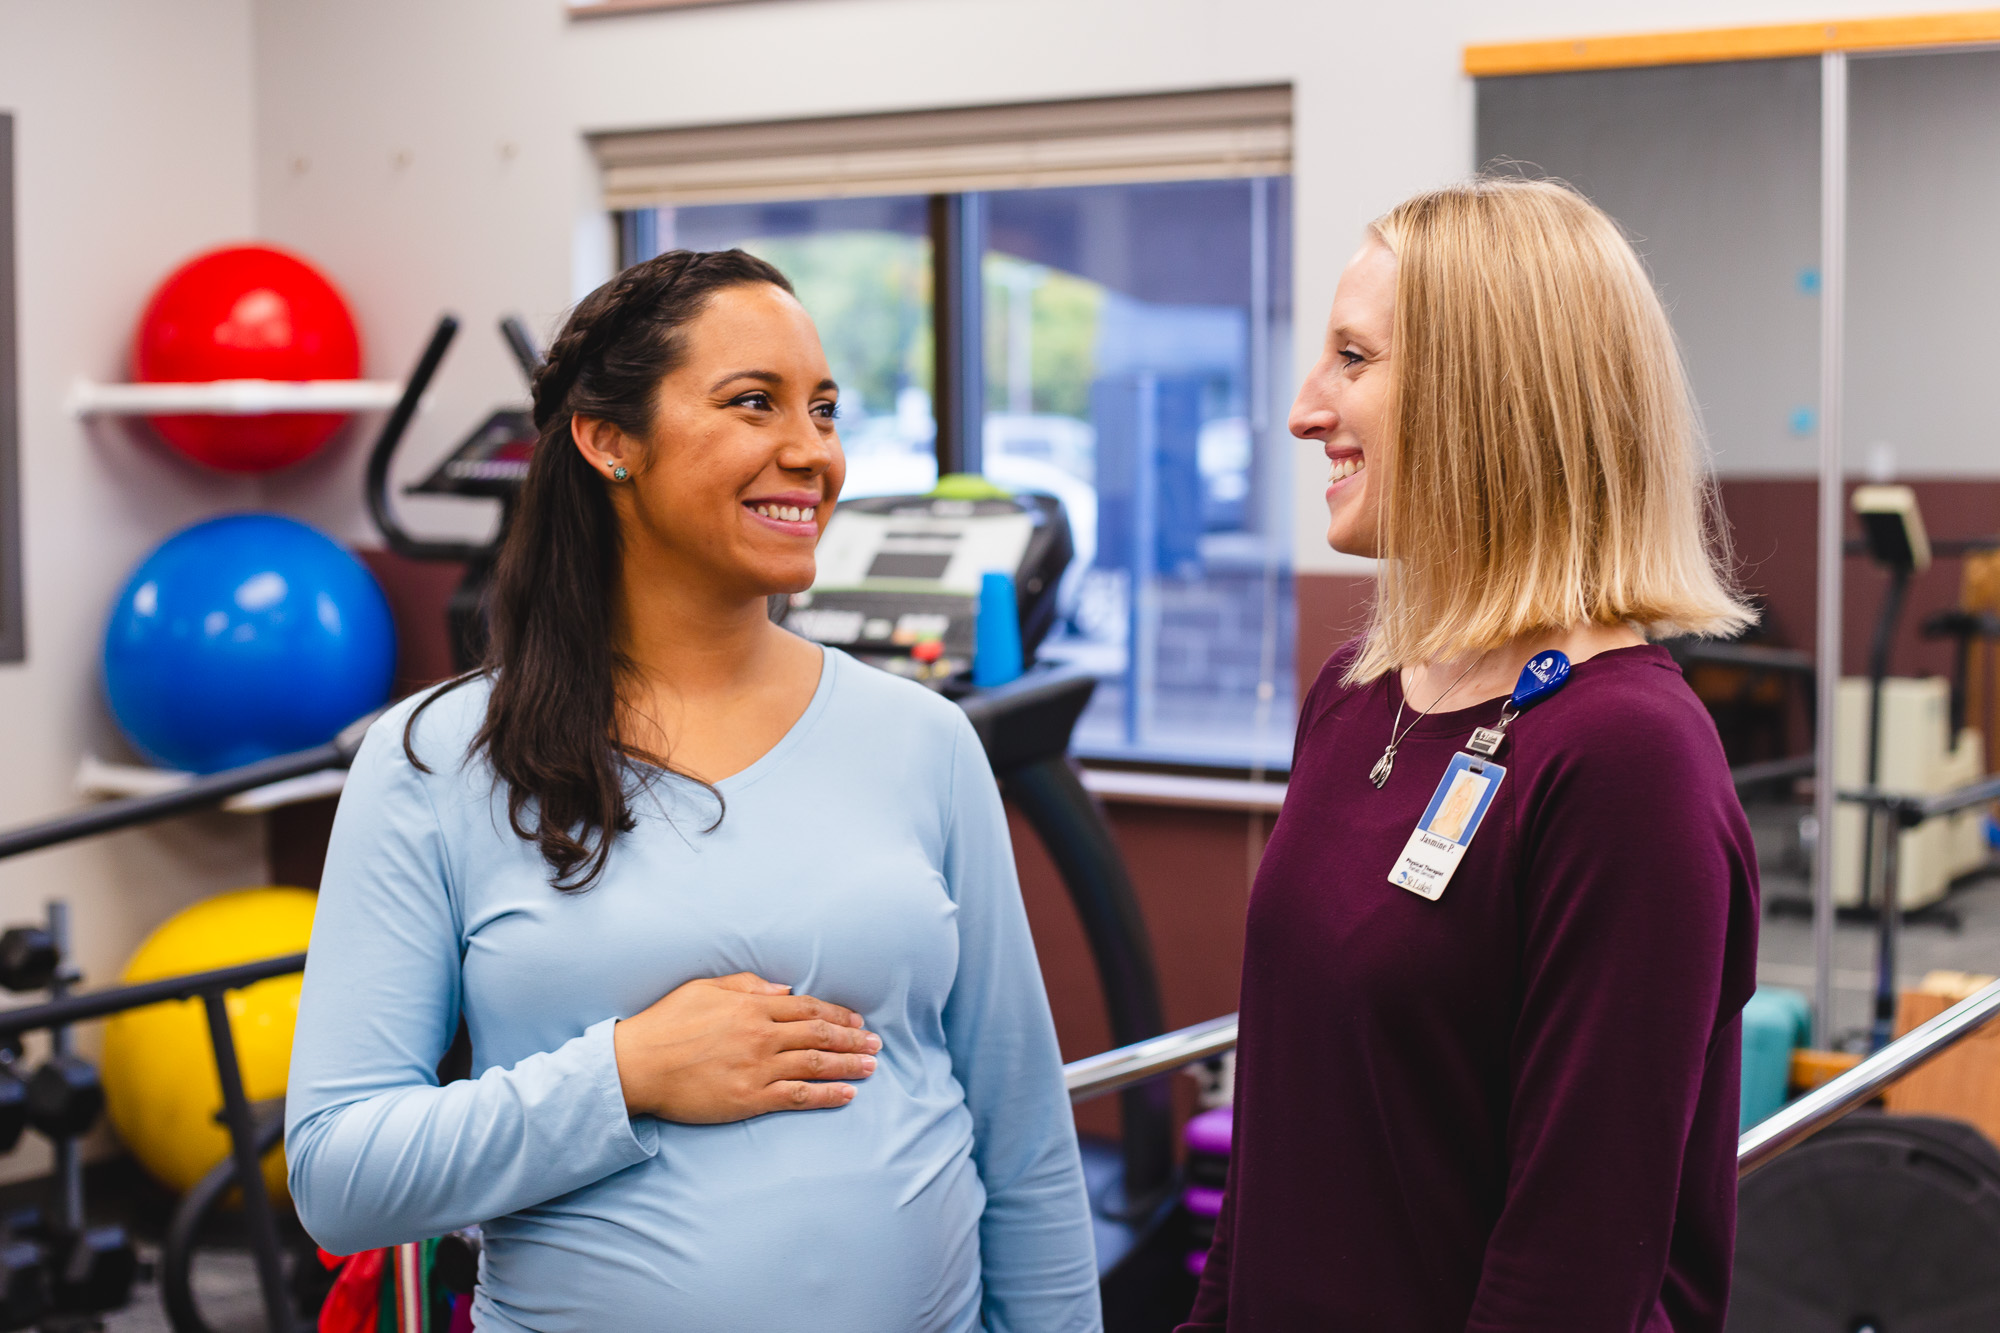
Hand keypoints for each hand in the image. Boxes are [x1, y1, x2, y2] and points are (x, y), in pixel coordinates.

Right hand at [612, 972, 880, 1122]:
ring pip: (815, 1063)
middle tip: (876, 1044)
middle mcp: (761, 1034)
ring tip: (871, 1065)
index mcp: (752, 1006)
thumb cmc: (666, 1023)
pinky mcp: (751, 1097)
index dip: (837, 1014)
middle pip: (819, 1034)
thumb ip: (746, 985)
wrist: (637, 1064)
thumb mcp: (704, 988)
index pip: (807, 1008)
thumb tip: (783, 989)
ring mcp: (758, 1067)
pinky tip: (848, 1094)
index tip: (857, 1021)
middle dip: (852, 1038)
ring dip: (848, 1064)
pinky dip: (827, 1094)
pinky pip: (798, 1095)